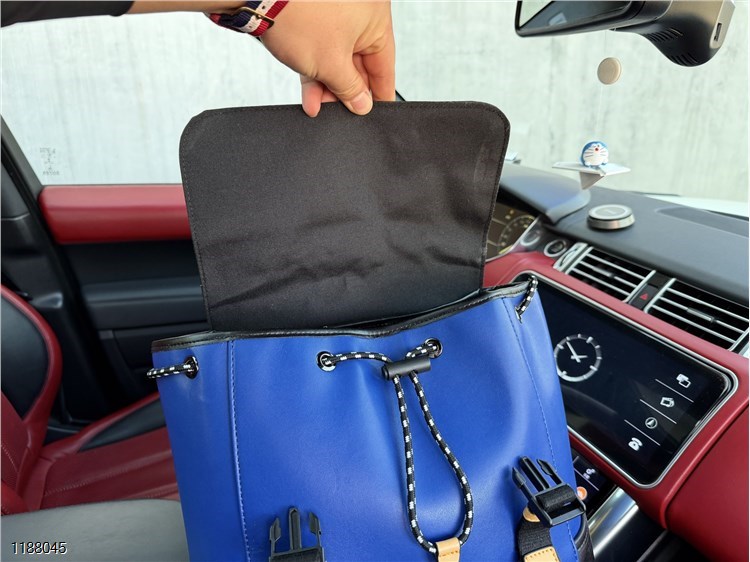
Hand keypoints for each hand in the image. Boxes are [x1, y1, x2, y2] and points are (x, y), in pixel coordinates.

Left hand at [261, 1, 395, 116]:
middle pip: (359, 63)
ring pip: (337, 58)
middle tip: (340, 112)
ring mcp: (335, 13)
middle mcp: (359, 12)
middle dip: (345, 92)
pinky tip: (310, 92)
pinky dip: (316, 70)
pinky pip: (322, 48)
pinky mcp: (313, 16)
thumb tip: (362, 104)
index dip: (379, 93)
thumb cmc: (299, 14)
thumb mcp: (331, 64)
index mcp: (376, 18)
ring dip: (327, 85)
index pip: (384, 65)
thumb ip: (350, 89)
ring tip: (318, 104)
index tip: (375, 112)